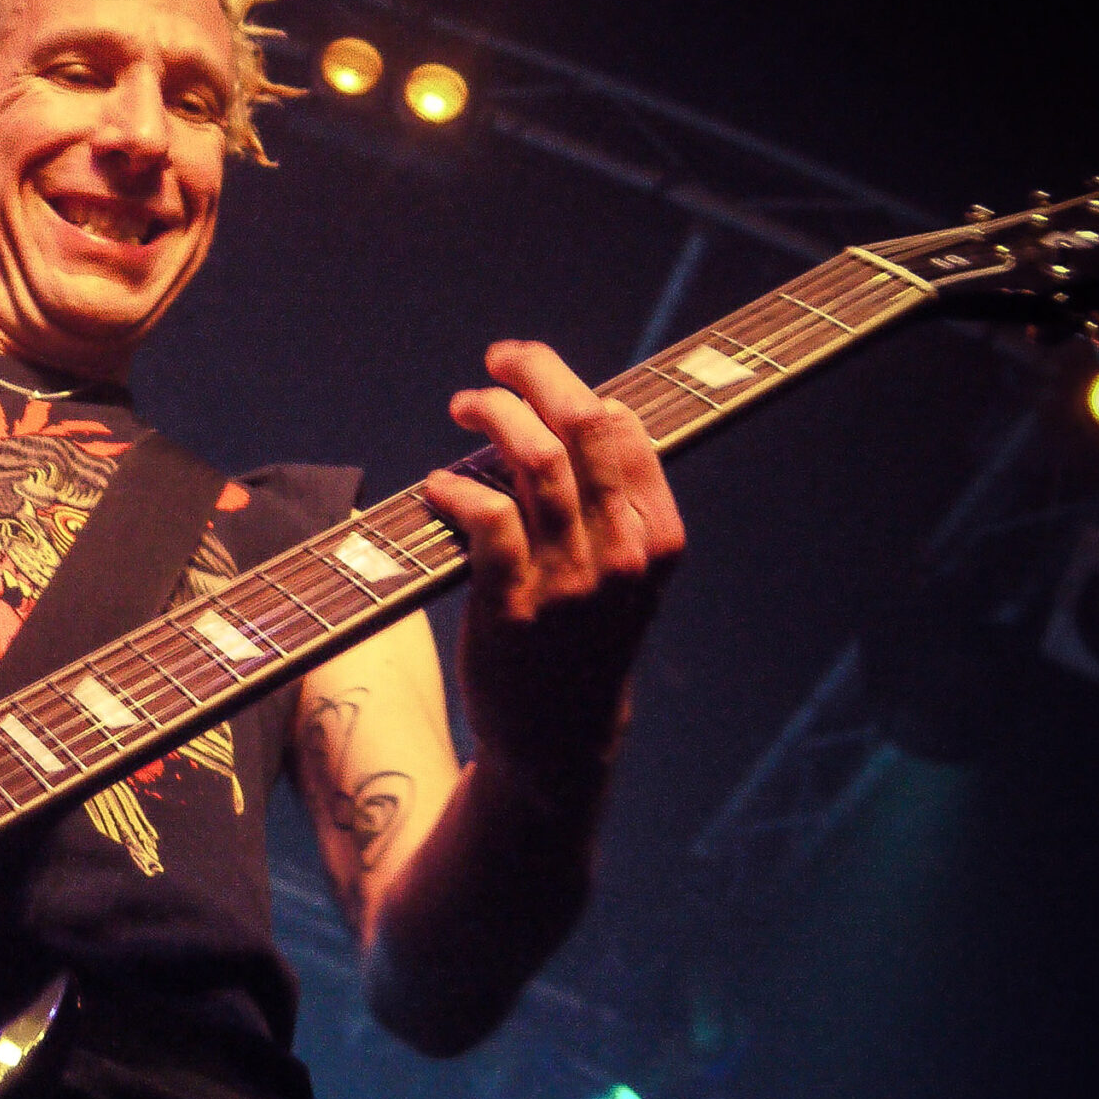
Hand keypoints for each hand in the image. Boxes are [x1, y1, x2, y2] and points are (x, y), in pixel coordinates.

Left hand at [422, 340, 683, 806]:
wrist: (558, 739)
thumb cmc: (584, 642)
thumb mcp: (625, 576)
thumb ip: (614, 505)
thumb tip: (578, 413)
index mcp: (660, 537)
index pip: (625, 430)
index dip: (573, 384)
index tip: (533, 371)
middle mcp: (623, 553)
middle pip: (583, 425)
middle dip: (536, 373)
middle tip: (498, 359)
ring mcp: (570, 580)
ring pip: (533, 459)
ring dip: (490, 414)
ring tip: (463, 405)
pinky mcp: (514, 606)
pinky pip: (486, 516)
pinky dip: (456, 487)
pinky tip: (438, 485)